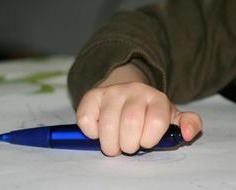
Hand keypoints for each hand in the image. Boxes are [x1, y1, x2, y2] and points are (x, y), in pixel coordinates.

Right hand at [76, 82, 201, 155]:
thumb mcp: (170, 118)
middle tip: (127, 146)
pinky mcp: (92, 96)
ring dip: (110, 144)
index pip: (157, 122)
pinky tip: (99, 132)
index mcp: (157, 98)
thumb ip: (187, 124)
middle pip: (130, 124)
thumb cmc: (147, 113)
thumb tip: (188, 134)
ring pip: (107, 125)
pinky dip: (91, 133)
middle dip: (128, 145)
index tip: (145, 142)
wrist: (125, 94)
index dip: (149, 140)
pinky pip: (86, 119)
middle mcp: (134, 90)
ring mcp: (111, 92)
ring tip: (114, 144)